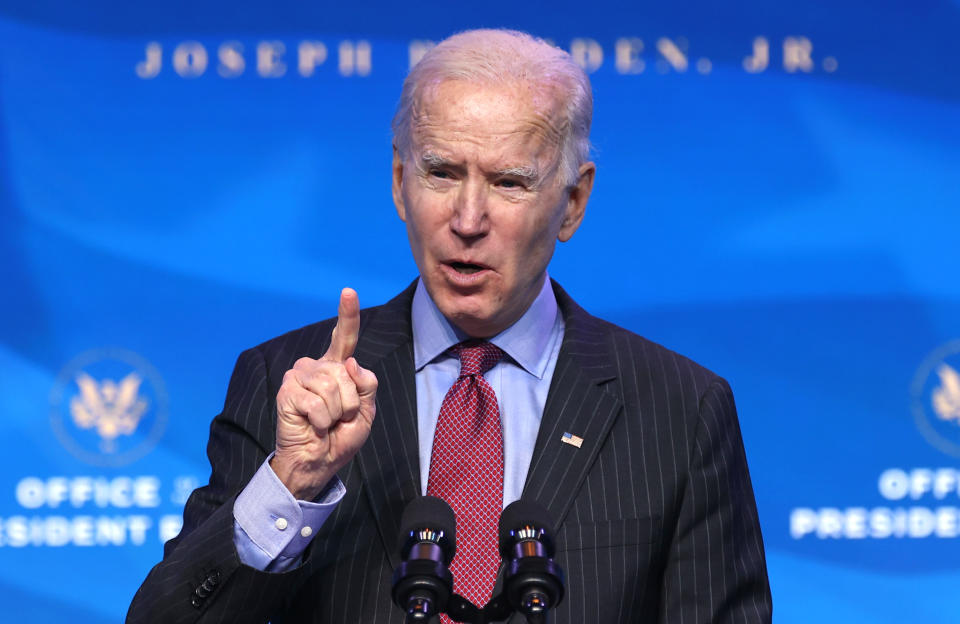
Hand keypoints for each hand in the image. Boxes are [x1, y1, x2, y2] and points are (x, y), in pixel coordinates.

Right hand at [271, 288, 377, 499]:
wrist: (319, 461)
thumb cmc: (341, 436)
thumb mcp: (366, 410)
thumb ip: (366, 384)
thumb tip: (350, 362)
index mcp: (336, 367)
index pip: (345, 338)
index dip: (347, 314)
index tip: (349, 291)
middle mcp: (316, 366)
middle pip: (347, 373)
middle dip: (351, 402)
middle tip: (339, 418)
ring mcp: (299, 376)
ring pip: (333, 386)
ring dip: (337, 413)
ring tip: (326, 422)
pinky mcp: (287, 391)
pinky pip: (318, 403)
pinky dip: (322, 421)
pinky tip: (313, 425)